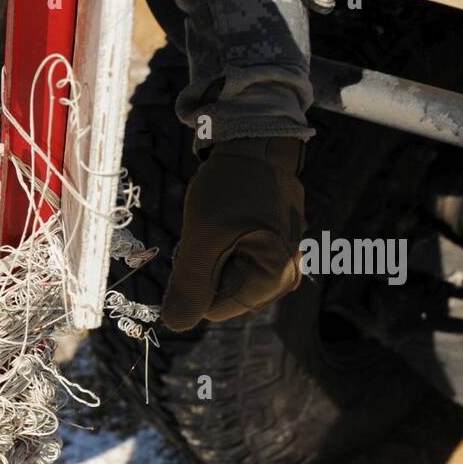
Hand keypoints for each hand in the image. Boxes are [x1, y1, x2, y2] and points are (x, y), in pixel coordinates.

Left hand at [162, 137, 305, 330]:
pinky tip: (228, 217)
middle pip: (221, 293)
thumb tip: (176, 325)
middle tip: (210, 230)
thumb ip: (189, 284)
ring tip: (218, 221)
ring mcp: (280, 259)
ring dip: (209, 253)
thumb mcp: (203, 237)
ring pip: (223, 275)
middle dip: (204, 267)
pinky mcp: (271, 245)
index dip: (195, 280)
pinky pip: (232, 257)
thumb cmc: (232, 185)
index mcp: (277, 278)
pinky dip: (220, 242)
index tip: (202, 243)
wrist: (256, 138)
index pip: (214, 308)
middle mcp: (286, 274)